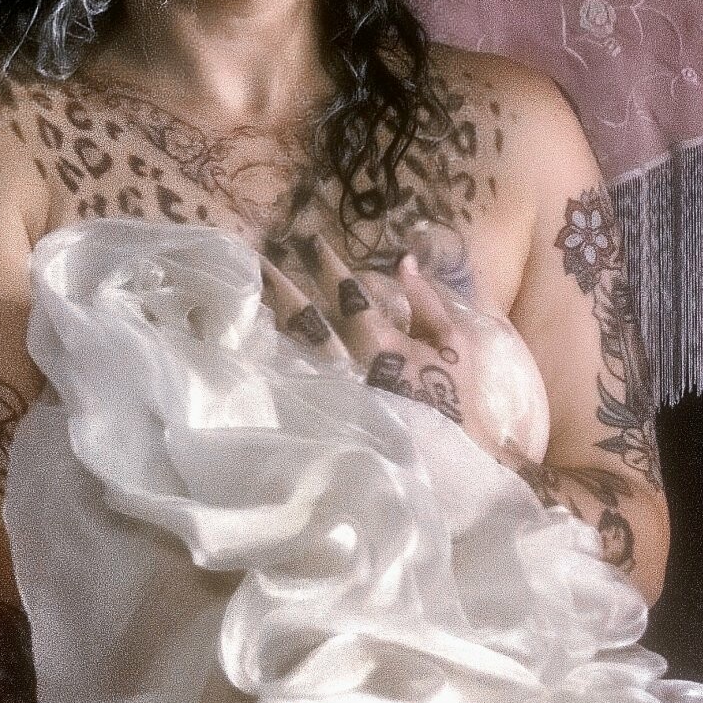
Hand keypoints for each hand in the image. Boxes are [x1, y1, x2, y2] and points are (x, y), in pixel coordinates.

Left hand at [259, 227, 509, 461]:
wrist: (451, 462)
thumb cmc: (456, 400)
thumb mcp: (454, 344)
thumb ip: (426, 301)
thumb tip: (403, 260)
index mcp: (380, 345)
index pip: (346, 295)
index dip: (327, 265)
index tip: (308, 240)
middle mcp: (346, 367)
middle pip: (304, 320)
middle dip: (279, 287)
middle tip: (255, 258)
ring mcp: (331, 393)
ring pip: (291, 349)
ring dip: (268, 318)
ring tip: (246, 293)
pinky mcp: (324, 416)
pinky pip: (291, 379)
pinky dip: (272, 356)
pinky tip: (252, 341)